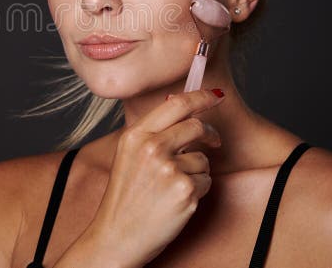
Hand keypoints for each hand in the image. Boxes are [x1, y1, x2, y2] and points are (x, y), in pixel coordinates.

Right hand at [83, 88, 224, 267]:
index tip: (215, 96)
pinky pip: (206, 181)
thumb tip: (184, 111)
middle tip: (214, 141)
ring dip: (198, 171)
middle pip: (196, 126)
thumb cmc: (125, 196)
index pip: (176, 105)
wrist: (117, 235)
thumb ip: (153, 132)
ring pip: (203, 159)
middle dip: (211, 134)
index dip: (200, 97)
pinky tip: (177, 200)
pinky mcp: (185, 191)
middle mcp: (152, 147)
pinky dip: (198, 190)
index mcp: (135, 135)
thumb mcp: (128, 155)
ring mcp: (169, 169)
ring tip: (173, 187)